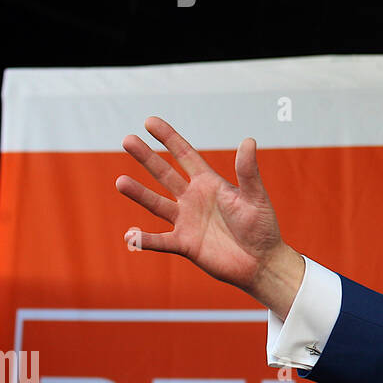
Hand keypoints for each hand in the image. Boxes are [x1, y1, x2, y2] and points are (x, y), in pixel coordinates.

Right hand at [116, 117, 301, 308]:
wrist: (262, 261)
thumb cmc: (262, 226)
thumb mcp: (255, 196)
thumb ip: (248, 171)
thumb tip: (249, 140)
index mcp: (209, 183)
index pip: (185, 155)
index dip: (169, 138)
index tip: (149, 121)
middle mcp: (193, 199)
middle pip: (165, 174)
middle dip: (147, 157)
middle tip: (127, 139)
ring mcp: (186, 221)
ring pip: (157, 204)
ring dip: (139, 194)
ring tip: (120, 181)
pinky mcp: (185, 245)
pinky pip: (161, 241)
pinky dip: (145, 240)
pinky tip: (129, 235)